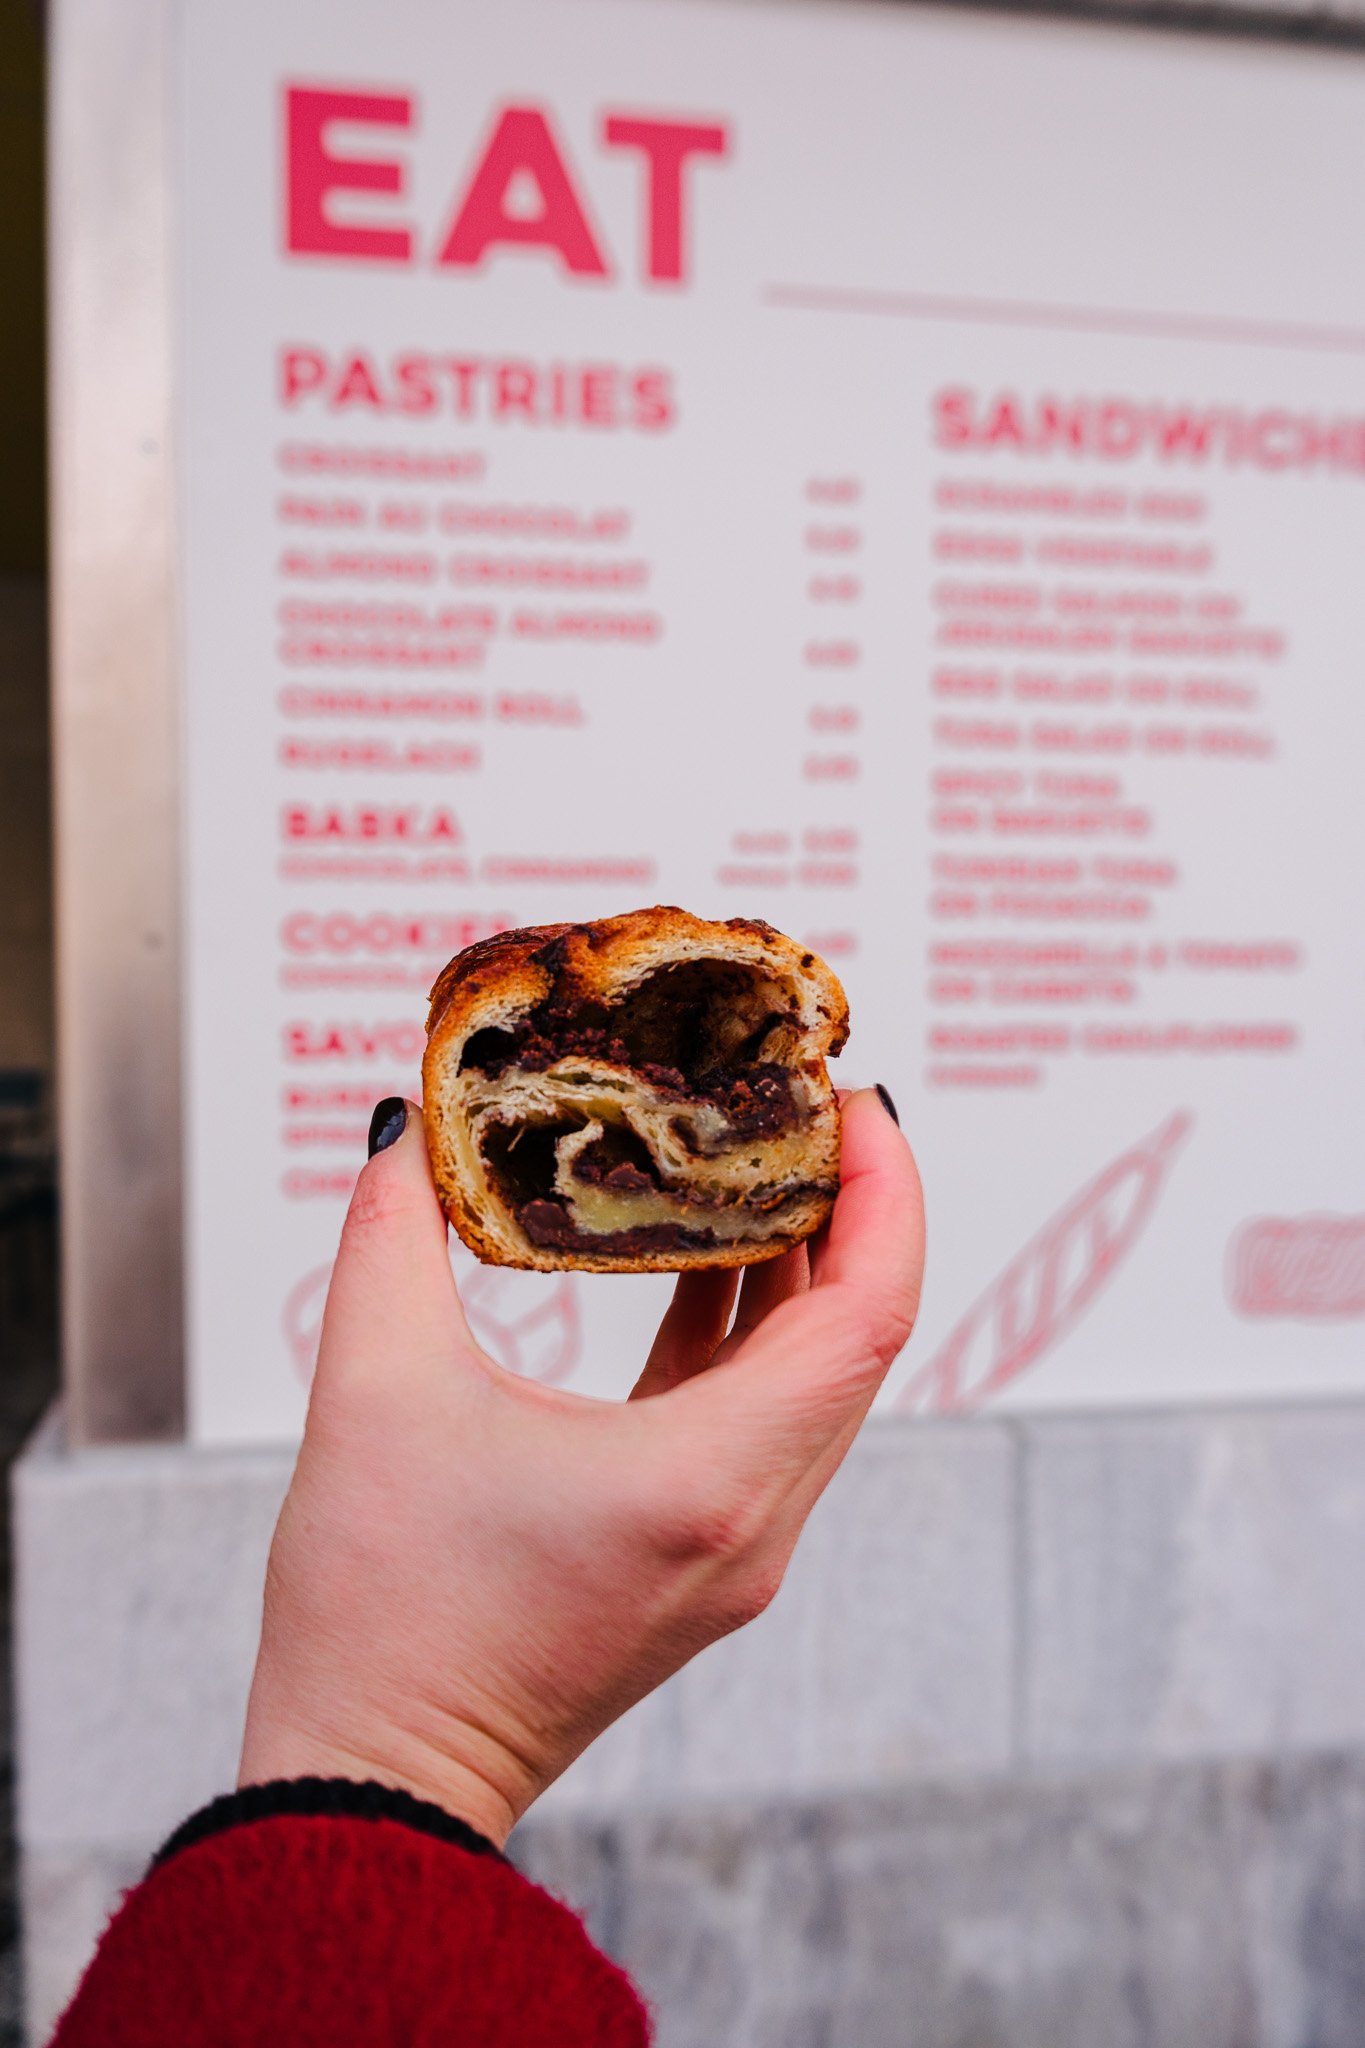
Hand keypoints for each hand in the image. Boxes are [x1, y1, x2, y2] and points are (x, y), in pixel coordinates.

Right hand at [239, 1088, 923, 1845]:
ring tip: (758, 1157)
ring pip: (816, 1380)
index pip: (870, 1316)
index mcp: (708, 1483)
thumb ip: (391, 1235)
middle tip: (800, 1103)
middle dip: (851, 1209)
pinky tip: (700, 1258)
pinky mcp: (704, 1556)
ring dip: (803, 1269)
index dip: (886, 1194)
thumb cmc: (382, 1616)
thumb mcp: (374, 1393)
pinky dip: (748, 1331)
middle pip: (860, 1339)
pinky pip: (762, 1419)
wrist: (377, 1782)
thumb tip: (406, 1129)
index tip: (855, 1100)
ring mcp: (738, 1549)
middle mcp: (753, 1523)